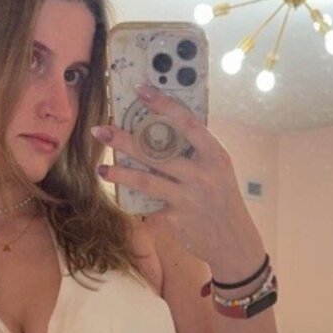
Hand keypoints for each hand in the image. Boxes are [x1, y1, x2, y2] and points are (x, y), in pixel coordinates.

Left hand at [92, 84, 265, 279]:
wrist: (232, 242)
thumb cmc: (222, 201)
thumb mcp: (218, 172)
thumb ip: (195, 154)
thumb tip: (159, 131)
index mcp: (215, 156)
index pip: (187, 123)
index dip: (163, 104)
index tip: (141, 89)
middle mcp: (202, 175)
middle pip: (157, 152)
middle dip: (124, 140)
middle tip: (100, 131)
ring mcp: (188, 198)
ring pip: (146, 180)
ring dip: (120, 173)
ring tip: (100, 169)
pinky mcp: (176, 218)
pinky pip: (150, 204)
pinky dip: (136, 199)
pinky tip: (121, 195)